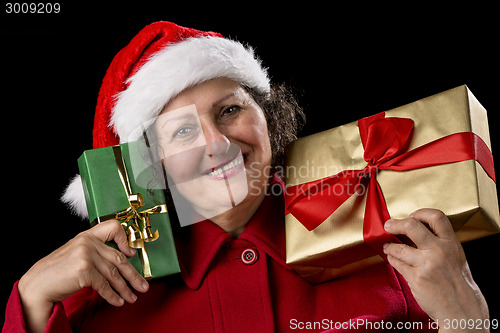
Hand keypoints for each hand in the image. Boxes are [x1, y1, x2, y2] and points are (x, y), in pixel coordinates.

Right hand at [18, 220, 148, 332]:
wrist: (37, 285)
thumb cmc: (57, 272)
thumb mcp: (76, 253)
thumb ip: (95, 252)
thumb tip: (122, 260)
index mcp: (86, 236)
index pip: (112, 227)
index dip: (126, 239)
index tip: (133, 253)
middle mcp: (87, 242)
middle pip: (118, 258)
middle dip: (133, 275)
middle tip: (143, 285)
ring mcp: (85, 255)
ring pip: (113, 274)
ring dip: (125, 289)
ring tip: (131, 297)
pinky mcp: (84, 270)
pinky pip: (104, 285)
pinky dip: (113, 295)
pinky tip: (118, 301)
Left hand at [383, 209, 488, 331]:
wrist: (462, 310)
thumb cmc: (457, 282)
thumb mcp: (455, 256)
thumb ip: (439, 242)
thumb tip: (415, 229)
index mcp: (451, 243)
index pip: (436, 217)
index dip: (420, 213)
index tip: (411, 216)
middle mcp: (439, 251)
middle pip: (412, 226)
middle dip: (395, 224)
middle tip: (388, 225)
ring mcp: (426, 265)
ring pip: (398, 247)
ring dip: (389, 246)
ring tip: (388, 247)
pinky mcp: (416, 278)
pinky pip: (397, 263)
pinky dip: (392, 260)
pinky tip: (392, 259)